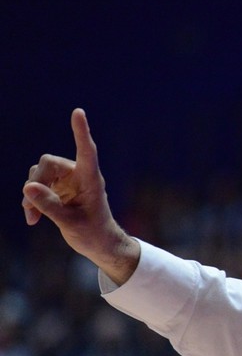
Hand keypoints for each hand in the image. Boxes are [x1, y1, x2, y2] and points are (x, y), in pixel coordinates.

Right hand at [23, 109, 139, 284]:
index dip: (81, 132)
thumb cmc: (93, 233)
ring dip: (30, 193)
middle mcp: (79, 175)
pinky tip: (32, 219)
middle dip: (35, 182)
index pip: (86, 151)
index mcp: (91, 179)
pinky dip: (30, 199)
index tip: (78, 112)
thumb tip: (28, 187)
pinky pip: (35, 185)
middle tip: (29, 207)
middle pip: (48, 163)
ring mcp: (67, 181)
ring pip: (39, 173)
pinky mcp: (57, 188)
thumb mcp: (70, 223)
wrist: (98, 244)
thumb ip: (49, 206)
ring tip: (32, 215)